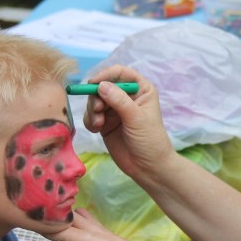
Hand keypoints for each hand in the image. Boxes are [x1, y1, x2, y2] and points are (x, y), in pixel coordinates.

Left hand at [47, 209, 190, 240]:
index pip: (75, 238)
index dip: (56, 228)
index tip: (37, 214)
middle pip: (71, 235)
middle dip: (53, 222)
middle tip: (34, 201)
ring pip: (80, 232)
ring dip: (65, 220)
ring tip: (51, 203)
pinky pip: (95, 231)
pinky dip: (84, 221)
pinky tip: (79, 212)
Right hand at [84, 65, 176, 179]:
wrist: (148, 167)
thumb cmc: (150, 140)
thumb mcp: (136, 118)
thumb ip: (119, 101)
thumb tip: (101, 85)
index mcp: (140, 90)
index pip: (121, 73)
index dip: (106, 75)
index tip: (94, 83)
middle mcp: (127, 97)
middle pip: (103, 86)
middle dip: (96, 97)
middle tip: (97, 110)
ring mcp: (115, 110)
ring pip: (94, 101)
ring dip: (92, 110)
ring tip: (99, 124)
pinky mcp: (105, 123)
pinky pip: (91, 115)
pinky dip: (90, 120)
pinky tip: (96, 130)